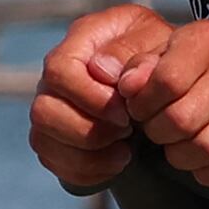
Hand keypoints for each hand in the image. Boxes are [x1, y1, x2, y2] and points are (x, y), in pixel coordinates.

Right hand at [29, 3, 168, 193]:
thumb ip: (136, 50)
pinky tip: (116, 163)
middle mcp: (57, 71)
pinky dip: (85, 170)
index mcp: (82, 37)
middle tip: (127, 133)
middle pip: (43, 109)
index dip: (91, 98)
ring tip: (126, 151)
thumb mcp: (162, 43)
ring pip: (41, 138)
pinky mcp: (53, 134)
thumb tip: (102, 70)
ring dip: (86, 154)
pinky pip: (52, 161)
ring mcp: (52, 104)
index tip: (128, 113)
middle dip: (88, 131)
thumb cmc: (163, 59)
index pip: (60, 70)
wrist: (167, 85)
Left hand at [120, 16, 208, 191]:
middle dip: (159, 134)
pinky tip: (204, 159)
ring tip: (179, 145)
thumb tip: (123, 84)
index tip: (141, 109)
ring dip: (182, 156)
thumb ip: (143, 64)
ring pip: (207, 149)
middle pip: (182, 121)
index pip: (165, 81)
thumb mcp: (177, 48)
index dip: (143, 104)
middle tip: (159, 130)